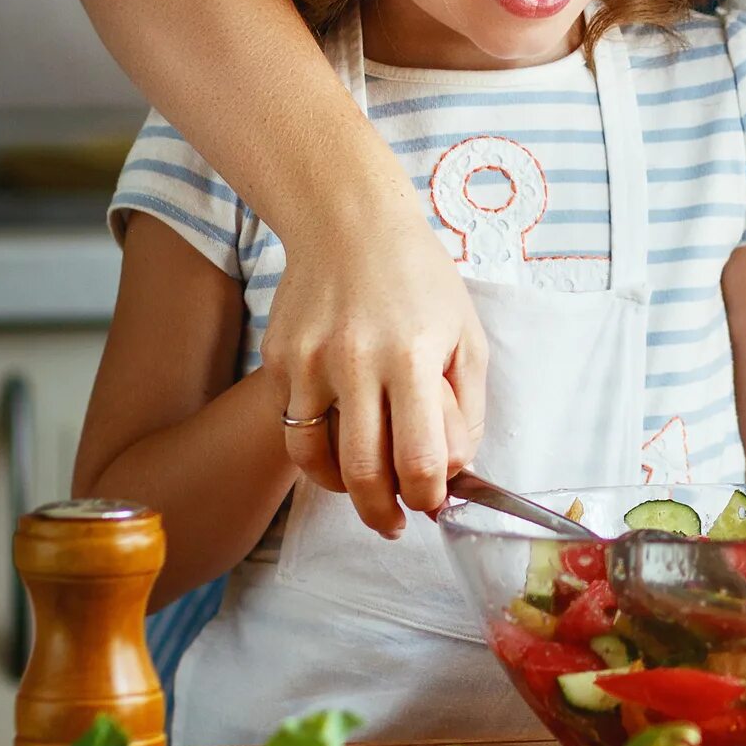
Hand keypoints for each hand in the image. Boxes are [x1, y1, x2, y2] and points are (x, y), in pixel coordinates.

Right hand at [268, 184, 487, 536]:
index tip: (432, 503)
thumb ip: (466, 407)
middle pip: (363, 473)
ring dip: (342, 492)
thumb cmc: (418, 278)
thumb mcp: (465, 334)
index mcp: (413, 356)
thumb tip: (453, 471)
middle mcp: (356, 361)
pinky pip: (293, 426)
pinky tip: (338, 442)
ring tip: (362, 494)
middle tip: (393, 524)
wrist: (347, 222)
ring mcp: (309, 362)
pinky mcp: (278, 360)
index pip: (420, 458)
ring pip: (316, 461)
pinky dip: (316, 448)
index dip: (427, 497)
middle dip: (382, 514)